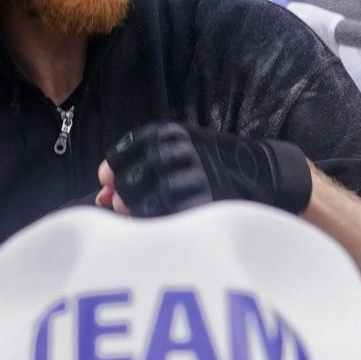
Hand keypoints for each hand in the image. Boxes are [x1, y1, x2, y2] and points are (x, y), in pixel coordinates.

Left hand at [104, 122, 315, 217]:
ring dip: (138, 212)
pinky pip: (169, 219)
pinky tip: (159, 223)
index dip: (112, 171)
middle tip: (123, 205)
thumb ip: (138, 164)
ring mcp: (193, 179)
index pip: (122, 153)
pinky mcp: (204, 203)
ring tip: (140, 214)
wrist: (258, 172)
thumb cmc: (209, 161)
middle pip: (132, 179)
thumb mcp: (176, 149)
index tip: (108, 182)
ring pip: (148, 202)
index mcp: (168, 134)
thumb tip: (102, 192)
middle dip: (124, 195)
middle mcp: (179, 153)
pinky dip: (158, 224)